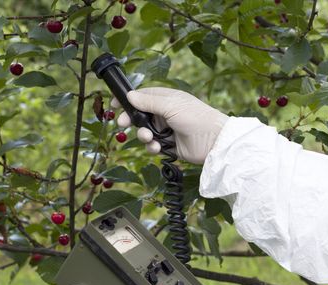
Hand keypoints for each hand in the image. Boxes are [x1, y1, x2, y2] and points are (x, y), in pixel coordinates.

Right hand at [112, 87, 228, 163]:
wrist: (212, 141)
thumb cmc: (195, 117)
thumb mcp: (170, 105)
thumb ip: (148, 102)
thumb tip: (129, 95)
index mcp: (166, 98)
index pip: (142, 96)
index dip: (128, 100)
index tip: (115, 105)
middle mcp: (165, 113)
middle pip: (139, 115)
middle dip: (130, 120)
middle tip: (122, 124)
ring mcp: (166, 129)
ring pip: (144, 131)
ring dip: (143, 135)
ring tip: (149, 138)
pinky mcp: (168, 145)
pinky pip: (153, 145)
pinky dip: (152, 147)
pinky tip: (157, 147)